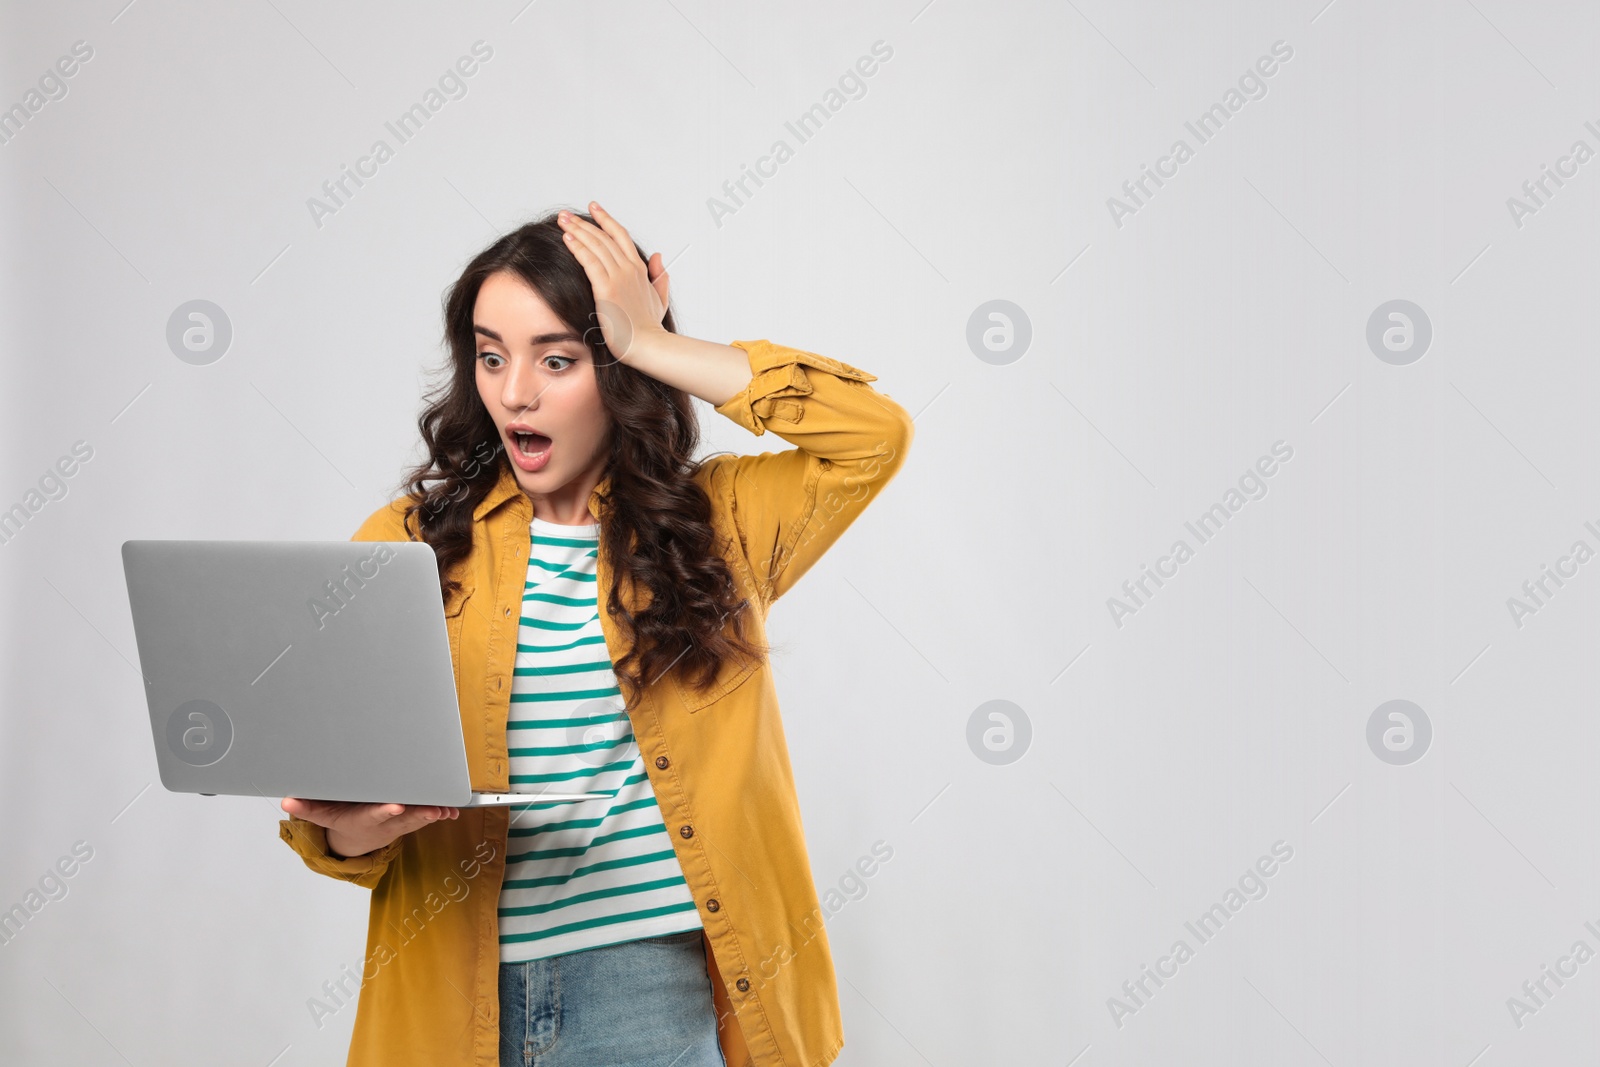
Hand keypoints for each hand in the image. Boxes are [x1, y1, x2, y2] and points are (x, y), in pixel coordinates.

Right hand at [280, 796, 458, 858]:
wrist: (356, 840)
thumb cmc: (341, 820)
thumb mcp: (322, 816)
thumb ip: (307, 808)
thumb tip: (286, 801)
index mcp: (364, 818)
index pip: (375, 814)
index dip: (385, 811)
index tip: (395, 806)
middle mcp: (385, 822)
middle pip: (403, 818)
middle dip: (418, 814)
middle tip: (433, 809)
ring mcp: (399, 822)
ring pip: (419, 818)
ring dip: (432, 814)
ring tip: (446, 809)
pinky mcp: (410, 819)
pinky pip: (427, 816)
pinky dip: (440, 813)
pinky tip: (453, 810)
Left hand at [557, 201, 669, 361]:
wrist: (648, 345)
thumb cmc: (650, 327)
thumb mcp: (660, 298)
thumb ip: (660, 277)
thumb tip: (658, 255)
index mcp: (640, 269)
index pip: (621, 236)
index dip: (606, 220)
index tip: (593, 208)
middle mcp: (629, 269)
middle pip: (604, 237)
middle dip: (583, 223)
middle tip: (566, 214)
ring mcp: (619, 278)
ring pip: (595, 246)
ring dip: (577, 230)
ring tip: (562, 220)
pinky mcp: (607, 289)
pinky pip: (590, 261)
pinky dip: (578, 247)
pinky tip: (567, 238)